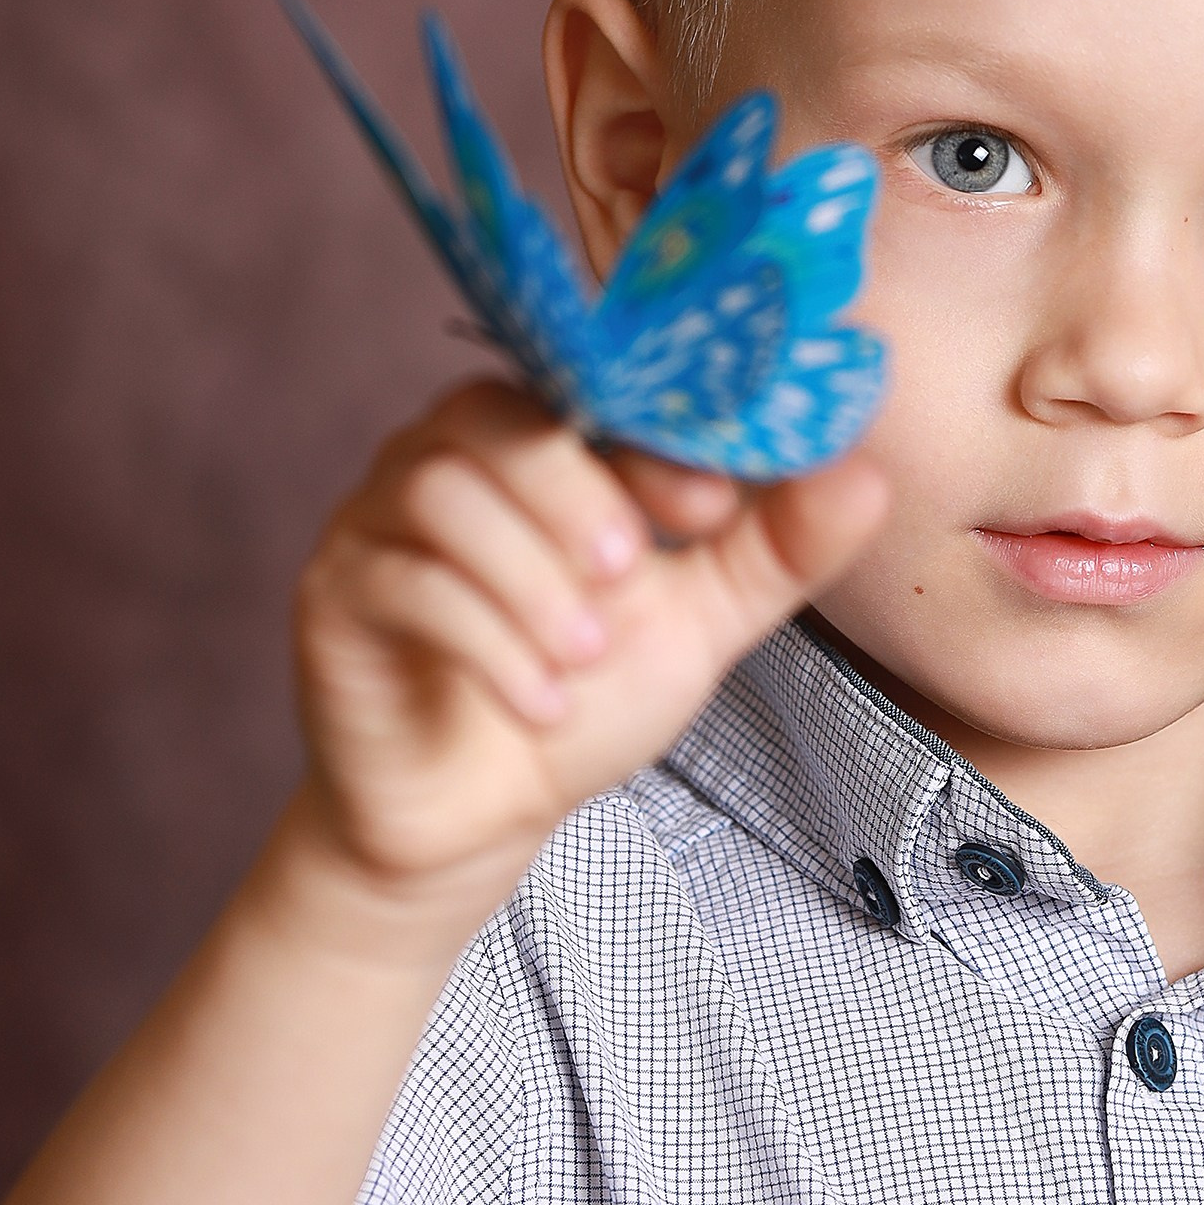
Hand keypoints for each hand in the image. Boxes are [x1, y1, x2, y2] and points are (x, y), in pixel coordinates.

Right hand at [289, 378, 886, 935]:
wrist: (479, 818)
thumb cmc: (583, 698)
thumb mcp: (702, 622)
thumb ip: (777, 549)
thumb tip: (868, 471)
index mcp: (541, 442)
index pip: (586, 387)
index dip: (652, 433)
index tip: (712, 507)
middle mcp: (447, 459)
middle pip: (496, 420)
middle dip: (578, 495)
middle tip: (633, 577)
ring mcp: (378, 522)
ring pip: (441, 496)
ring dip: (531, 577)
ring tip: (587, 656)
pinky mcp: (335, 595)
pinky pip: (401, 584)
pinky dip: (485, 642)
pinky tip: (539, 704)